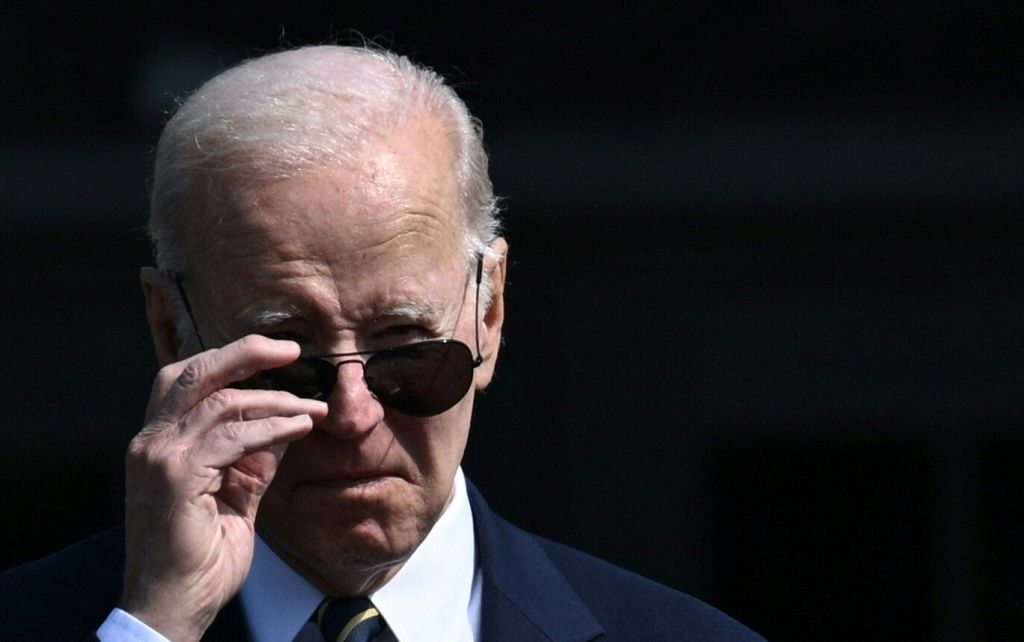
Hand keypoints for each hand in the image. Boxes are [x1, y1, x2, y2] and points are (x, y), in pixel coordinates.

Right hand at [120, 335, 328, 641]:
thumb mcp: (237, 495)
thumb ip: (255, 457)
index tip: (276, 355)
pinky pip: (231, 436)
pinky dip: (271, 427)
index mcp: (158, 442)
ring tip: (313, 407)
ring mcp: (158, 457)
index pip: (188, 379)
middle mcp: (150, 442)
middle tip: (291, 350)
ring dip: (275, 400)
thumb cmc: (202, 558)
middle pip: (194, 371)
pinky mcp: (175, 476)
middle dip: (245, 352)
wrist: (173, 608)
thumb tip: (286, 422)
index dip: (230, 359)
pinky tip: (299, 428)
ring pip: (220, 401)